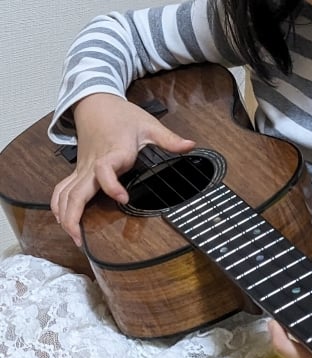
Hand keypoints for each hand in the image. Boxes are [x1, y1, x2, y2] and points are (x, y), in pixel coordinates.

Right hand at [50, 93, 195, 245]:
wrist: (95, 103)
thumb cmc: (122, 115)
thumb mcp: (149, 124)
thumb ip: (169, 139)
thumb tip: (190, 145)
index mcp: (113, 152)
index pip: (104, 169)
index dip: (111, 184)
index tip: (123, 198)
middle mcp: (93, 164)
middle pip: (77, 191)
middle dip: (75, 215)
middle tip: (80, 239)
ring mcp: (83, 169)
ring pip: (65, 193)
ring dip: (65, 215)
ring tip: (74, 238)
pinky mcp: (78, 171)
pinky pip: (63, 189)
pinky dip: (59, 205)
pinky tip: (64, 222)